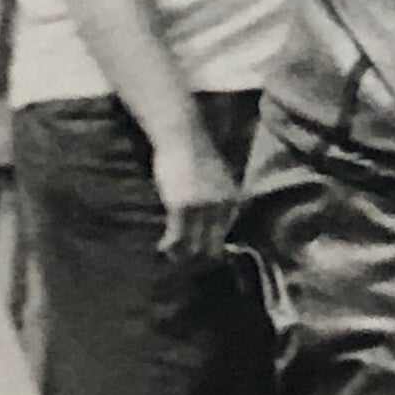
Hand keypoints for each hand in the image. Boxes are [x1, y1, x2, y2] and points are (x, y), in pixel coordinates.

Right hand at [151, 129, 238, 264]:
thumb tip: (212, 222)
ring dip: (181, 255)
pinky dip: (169, 247)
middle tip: (183, 259)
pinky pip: (176, 238)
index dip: (210, 245)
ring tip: (171, 255)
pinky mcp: (182, 207)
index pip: (225, 234)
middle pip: (212, 246)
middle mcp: (221, 206)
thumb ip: (219, 197)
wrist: (183, 135)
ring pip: (193, 247)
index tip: (198, 251)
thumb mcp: (218, 176)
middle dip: (198, 257)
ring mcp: (202, 208)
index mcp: (232, 198)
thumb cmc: (196, 153)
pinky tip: (162, 247)